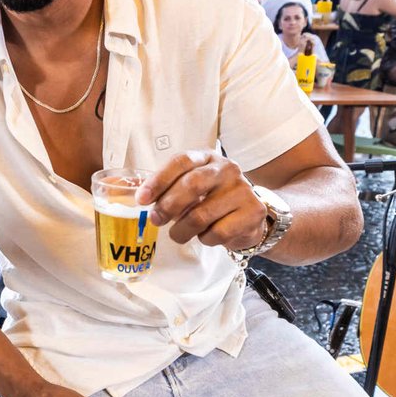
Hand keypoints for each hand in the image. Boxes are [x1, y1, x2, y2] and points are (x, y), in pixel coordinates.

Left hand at [139, 151, 268, 249]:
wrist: (249, 216)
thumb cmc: (212, 200)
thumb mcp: (192, 188)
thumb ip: (170, 189)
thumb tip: (143, 200)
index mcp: (207, 157)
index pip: (180, 161)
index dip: (158, 180)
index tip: (142, 199)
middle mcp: (227, 169)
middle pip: (191, 185)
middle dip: (167, 206)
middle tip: (156, 220)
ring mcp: (243, 189)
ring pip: (201, 215)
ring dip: (182, 230)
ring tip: (178, 234)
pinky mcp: (253, 211)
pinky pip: (218, 232)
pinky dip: (205, 239)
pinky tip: (206, 235)